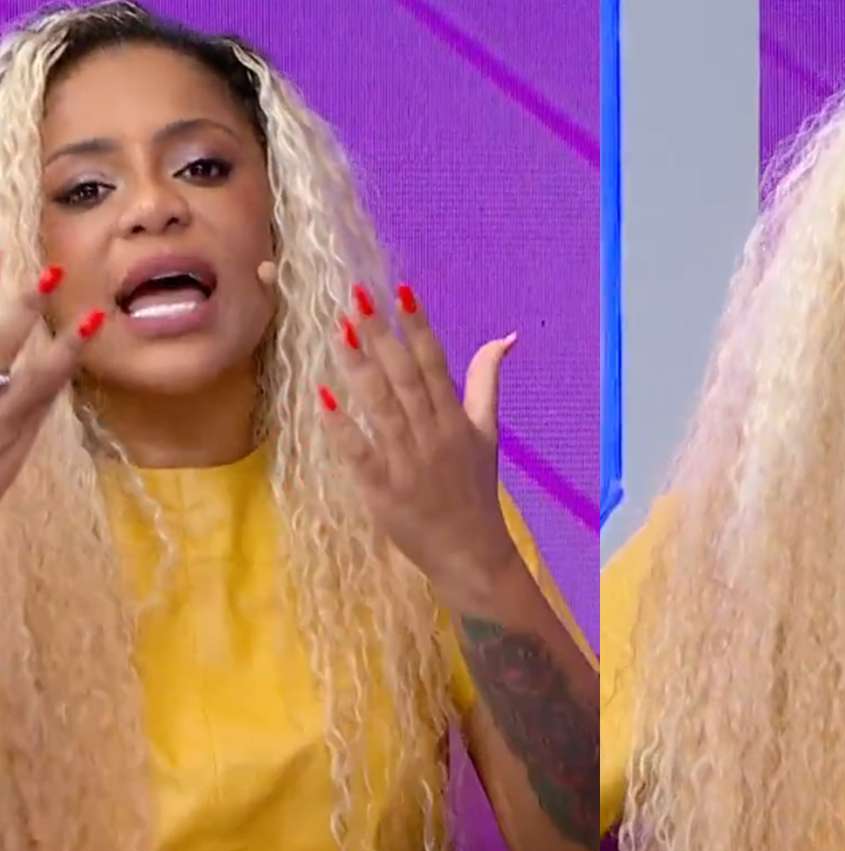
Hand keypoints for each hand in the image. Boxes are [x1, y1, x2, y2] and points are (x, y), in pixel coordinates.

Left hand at [0, 267, 104, 500]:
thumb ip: (25, 418)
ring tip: (31, 283)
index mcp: (13, 423)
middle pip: (8, 349)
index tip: (94, 317)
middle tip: (50, 275)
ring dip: (11, 317)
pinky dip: (2, 348)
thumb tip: (54, 379)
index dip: (69, 348)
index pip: (46, 379)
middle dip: (28, 310)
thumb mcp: (10, 460)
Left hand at [319, 283, 519, 605]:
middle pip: (405, 377)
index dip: (419, 326)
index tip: (401, 290)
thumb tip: (507, 336)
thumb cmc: (474, 490)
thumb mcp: (488, 433)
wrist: (471, 553)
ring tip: (339, 331)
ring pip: (381, 406)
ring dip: (359, 368)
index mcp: (457, 419)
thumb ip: (488, 382)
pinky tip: (322, 398)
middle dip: (382, 335)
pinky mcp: (383, 490)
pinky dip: (342, 427)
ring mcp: (407, 462)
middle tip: (357, 296)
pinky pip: (359, 453)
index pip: (436, 363)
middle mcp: (433, 434)